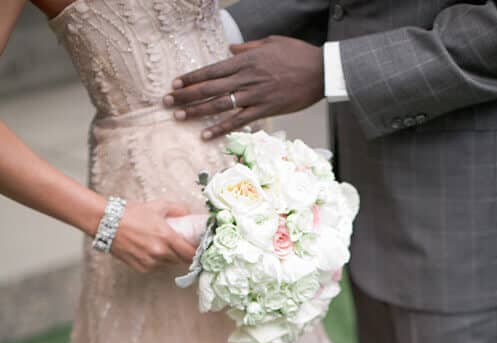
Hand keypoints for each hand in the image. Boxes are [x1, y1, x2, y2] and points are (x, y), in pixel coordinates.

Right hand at [111, 200, 197, 272]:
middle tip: (181, 246)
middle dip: (183, 254)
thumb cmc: (131, 213)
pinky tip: (149, 250)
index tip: (199, 250)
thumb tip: (189, 213)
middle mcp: (160, 253)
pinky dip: (156, 261)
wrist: (106, 222)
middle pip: (181, 261)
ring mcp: (150, 262)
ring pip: (168, 264)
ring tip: (162, 246)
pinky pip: (155, 267)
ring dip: (169, 258)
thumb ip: (177, 209)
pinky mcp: (141, 268)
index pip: (191, 253)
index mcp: (167, 237)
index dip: (197, 253)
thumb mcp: (157, 206)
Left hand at [164, 36, 323, 140]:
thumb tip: (230, 52)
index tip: (175, 83)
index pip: (212, 70)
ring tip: (179, 117)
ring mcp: (254, 95)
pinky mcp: (264, 110)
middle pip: (210, 87)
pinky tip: (206, 135)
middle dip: (186, 95)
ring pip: (219, 105)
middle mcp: (246, 78)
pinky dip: (220, 128)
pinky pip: (238, 121)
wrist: (320, 71)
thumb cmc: (297, 54)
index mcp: (246, 61)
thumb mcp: (271, 42)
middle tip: (167, 102)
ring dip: (197, 112)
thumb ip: (248, 49)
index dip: (191, 77)